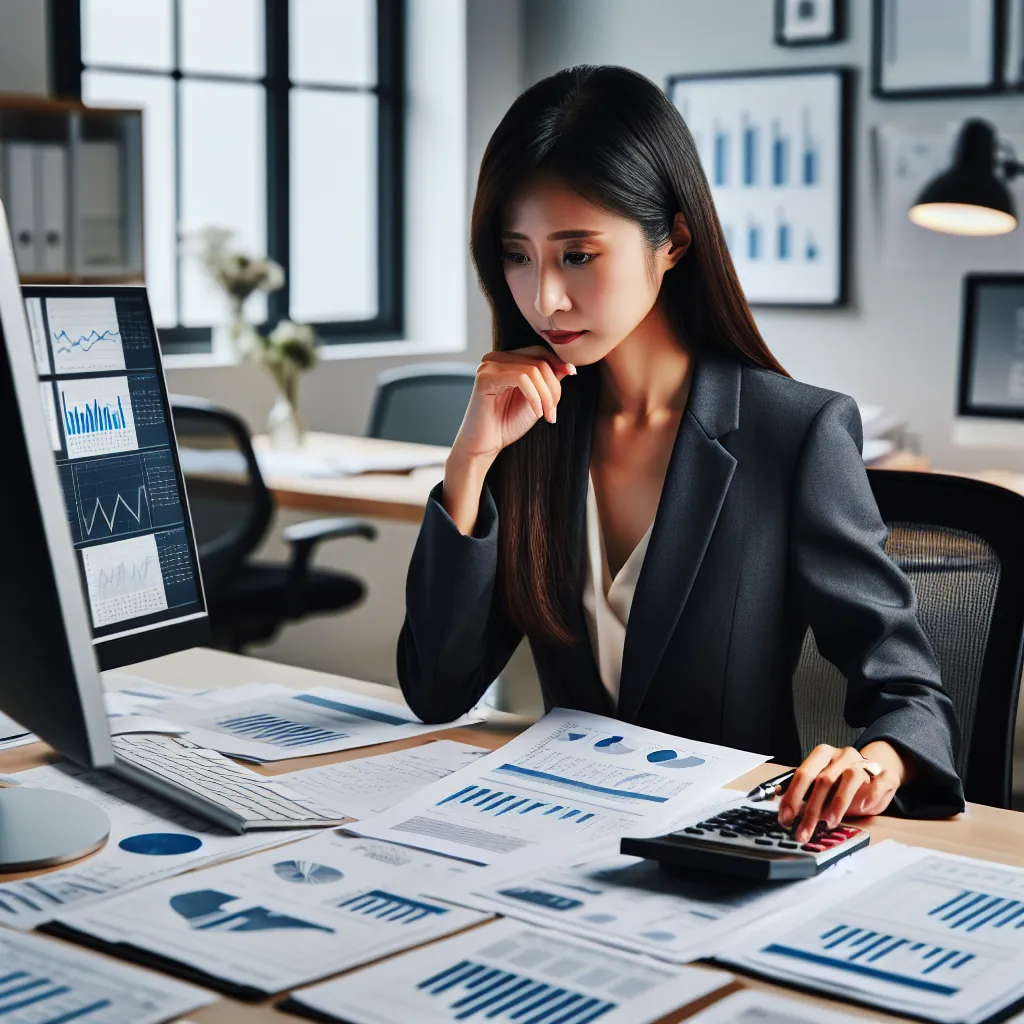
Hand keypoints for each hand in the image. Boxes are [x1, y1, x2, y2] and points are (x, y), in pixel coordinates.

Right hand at [450, 346, 576, 462]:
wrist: (485, 445)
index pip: (540, 352)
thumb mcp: (536, 399)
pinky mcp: (485, 377)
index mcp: (507, 360)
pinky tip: (536, 412)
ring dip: (546, 395)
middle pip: (539, 360)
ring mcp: (489, 366)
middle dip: (554, 387)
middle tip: (553, 411)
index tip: (572, 376)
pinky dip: (535, 397)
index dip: (558, 364)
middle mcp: (496, 358)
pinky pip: (521, 378)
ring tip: (547, 414)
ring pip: (533, 369)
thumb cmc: (508, 424)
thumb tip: (569, 366)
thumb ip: (548, 381)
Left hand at [777, 742, 906, 842]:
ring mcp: (864, 763)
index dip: (793, 797)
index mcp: (823, 754)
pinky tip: (863, 806)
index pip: (803, 773)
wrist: (877, 774)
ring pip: (851, 778)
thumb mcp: (822, 785)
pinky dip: (872, 793)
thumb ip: (804, 792)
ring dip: (838, 803)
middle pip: (824, 779)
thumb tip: (781, 803)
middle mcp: (842, 755)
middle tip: (804, 830)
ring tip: (829, 823)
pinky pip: (881, 781)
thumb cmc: (843, 783)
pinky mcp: (886, 774)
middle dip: (811, 809)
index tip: (786, 818)